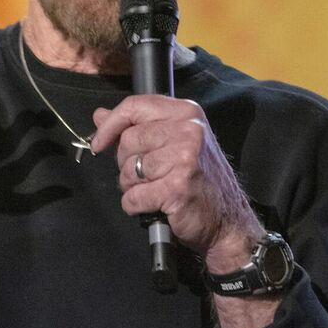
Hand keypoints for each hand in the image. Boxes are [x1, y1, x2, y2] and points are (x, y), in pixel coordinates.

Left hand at [89, 96, 263, 266]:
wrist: (227, 221)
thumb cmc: (198, 181)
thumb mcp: (172, 143)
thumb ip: (135, 126)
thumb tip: (100, 115)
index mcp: (186, 113)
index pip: (134, 105)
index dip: (110, 125)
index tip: (99, 143)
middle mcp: (188, 131)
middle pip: (127, 140)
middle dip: (126, 163)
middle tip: (147, 175)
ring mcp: (184, 158)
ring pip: (128, 169)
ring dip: (132, 186)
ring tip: (154, 189)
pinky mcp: (177, 188)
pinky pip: (133, 196)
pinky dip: (135, 206)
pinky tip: (153, 205)